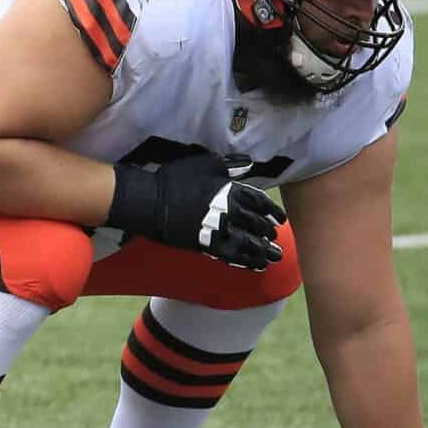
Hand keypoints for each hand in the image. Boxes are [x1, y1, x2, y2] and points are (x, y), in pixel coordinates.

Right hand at [106, 151, 285, 272]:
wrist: (149, 201)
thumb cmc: (174, 179)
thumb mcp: (204, 163)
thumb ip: (229, 164)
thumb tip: (248, 163)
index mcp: (231, 190)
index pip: (261, 202)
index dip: (272, 212)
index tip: (279, 219)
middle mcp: (230, 211)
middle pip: (258, 224)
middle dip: (269, 233)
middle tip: (275, 239)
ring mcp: (220, 229)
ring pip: (251, 243)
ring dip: (264, 251)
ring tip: (273, 257)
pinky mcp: (207, 245)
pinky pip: (234, 256)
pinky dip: (247, 261)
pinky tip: (255, 265)